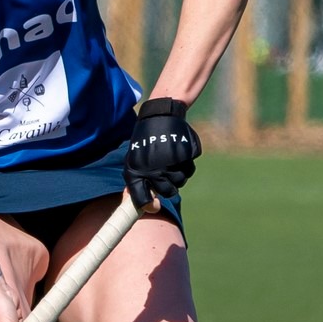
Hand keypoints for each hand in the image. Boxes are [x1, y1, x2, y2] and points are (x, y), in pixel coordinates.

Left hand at [124, 97, 201, 213]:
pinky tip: (178, 155)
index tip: (154, 205)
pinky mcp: (186, 155)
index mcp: (138, 171)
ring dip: (177, 175)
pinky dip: (185, 165)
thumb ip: (136, 184)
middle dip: (168, 187)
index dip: (148, 206)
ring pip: (180, 181)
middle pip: (168, 192)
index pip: (142, 198)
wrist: (161, 115)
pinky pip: (189, 169)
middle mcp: (155, 169)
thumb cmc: (145, 141)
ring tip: (170, 162)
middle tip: (165, 174)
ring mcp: (172, 162)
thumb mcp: (133, 160)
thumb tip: (145, 206)